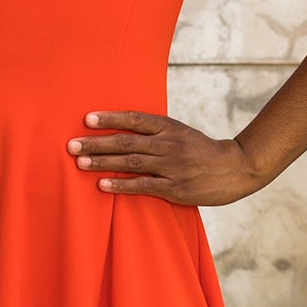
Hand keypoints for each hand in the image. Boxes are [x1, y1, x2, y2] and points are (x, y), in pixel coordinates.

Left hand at [66, 110, 264, 204]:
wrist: (235, 169)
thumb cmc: (202, 150)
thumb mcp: (181, 132)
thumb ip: (155, 131)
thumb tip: (122, 129)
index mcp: (169, 127)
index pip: (134, 119)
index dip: (110, 119)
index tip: (87, 119)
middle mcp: (168, 144)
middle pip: (126, 142)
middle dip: (96, 143)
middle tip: (71, 144)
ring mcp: (172, 166)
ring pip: (131, 163)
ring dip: (102, 163)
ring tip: (80, 162)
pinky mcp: (175, 188)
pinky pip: (142, 185)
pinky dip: (120, 185)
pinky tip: (102, 185)